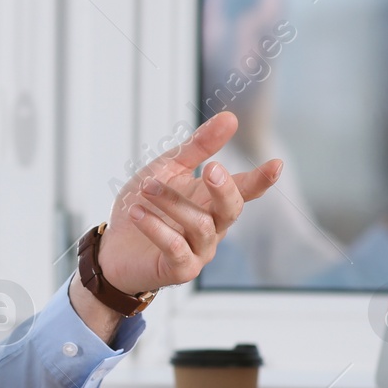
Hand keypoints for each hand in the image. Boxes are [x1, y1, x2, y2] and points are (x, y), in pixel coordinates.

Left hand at [100, 111, 282, 294]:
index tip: (276, 164)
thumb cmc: (144, 206)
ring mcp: (199, 251)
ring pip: (200, 225)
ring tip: (145, 188)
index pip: (243, 189)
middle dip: (225, 189)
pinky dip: (156, 228)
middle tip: (211, 168)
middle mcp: (212, 227)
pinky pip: (176, 248)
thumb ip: (198, 147)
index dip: (260, 179)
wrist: (111, 247)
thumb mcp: (166, 169)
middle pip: (231, 210)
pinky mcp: (180, 270)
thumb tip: (230, 117)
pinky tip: (137, 212)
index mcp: (211, 201)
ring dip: (172, 202)